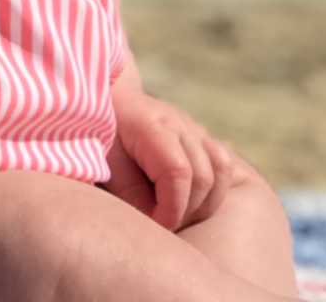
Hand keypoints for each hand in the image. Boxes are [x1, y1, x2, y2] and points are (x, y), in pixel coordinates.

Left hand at [101, 91, 233, 231]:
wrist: (111, 99)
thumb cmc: (102, 132)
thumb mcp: (105, 162)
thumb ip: (130, 192)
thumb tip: (157, 223)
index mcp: (151, 126)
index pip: (178, 172)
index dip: (172, 207)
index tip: (156, 225)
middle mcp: (180, 124)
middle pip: (203, 177)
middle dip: (186, 210)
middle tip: (162, 224)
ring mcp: (194, 128)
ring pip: (220, 171)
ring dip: (204, 203)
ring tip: (178, 215)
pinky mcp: (202, 136)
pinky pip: (223, 165)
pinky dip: (213, 189)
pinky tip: (192, 201)